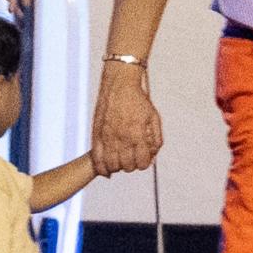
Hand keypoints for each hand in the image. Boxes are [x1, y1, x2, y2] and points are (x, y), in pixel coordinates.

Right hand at [91, 62, 162, 176]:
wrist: (119, 84)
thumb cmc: (137, 100)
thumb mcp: (153, 117)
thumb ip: (156, 138)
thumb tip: (153, 154)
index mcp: (137, 134)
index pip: (142, 163)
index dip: (144, 163)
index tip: (143, 158)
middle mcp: (122, 137)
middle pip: (127, 166)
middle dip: (132, 164)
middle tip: (131, 157)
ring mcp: (108, 136)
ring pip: (112, 165)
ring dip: (118, 166)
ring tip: (120, 160)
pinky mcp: (96, 134)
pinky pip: (96, 158)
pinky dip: (101, 166)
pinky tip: (106, 168)